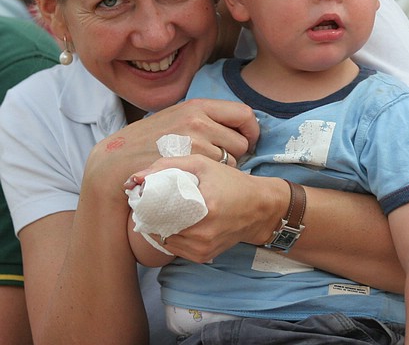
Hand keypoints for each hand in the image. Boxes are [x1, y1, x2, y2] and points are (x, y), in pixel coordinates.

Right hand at [85, 98, 259, 199]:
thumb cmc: (147, 142)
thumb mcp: (174, 118)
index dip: (251, 130)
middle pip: (242, 142)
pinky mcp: (190, 166)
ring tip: (199, 169)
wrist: (116, 162)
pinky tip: (196, 178)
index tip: (247, 141)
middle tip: (216, 160)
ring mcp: (194, 145)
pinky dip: (212, 180)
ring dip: (223, 169)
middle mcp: (199, 121)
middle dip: (235, 153)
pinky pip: (218, 176)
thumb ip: (202, 118)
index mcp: (197, 106)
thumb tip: (235, 123)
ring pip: (232, 162)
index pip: (244, 114)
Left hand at [133, 154, 286, 262]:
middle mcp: (203, 233)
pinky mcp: (203, 257)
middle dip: (151, 215)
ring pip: (164, 239)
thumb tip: (135, 178)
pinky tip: (178, 222)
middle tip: (150, 202)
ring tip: (164, 211)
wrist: (259, 208)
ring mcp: (203, 248)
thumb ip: (168, 166)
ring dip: (160, 226)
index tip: (142, 194)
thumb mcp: (202, 164)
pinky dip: (172, 235)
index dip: (146, 203)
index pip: (159, 210)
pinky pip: (175, 248)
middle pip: (159, 226)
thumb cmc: (230, 182)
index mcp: (204, 206)